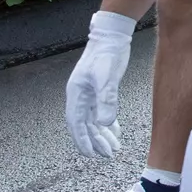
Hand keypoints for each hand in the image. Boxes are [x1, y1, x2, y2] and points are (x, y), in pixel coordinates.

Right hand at [64, 10, 136, 157]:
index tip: (90, 154)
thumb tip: (104, 124)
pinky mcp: (98, 90)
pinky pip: (100, 113)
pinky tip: (115, 132)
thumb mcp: (107, 78)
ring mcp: (88, 94)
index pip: (76, 124)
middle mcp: (80, 96)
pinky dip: (107, 124)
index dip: (82, 141)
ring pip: (93, 121)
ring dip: (102, 135)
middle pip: (85, 126)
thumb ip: (106, 100)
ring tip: (113, 148)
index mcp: (76, 94)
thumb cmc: (107, 53)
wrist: (111, 36)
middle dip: (95, 142)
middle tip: (107, 155)